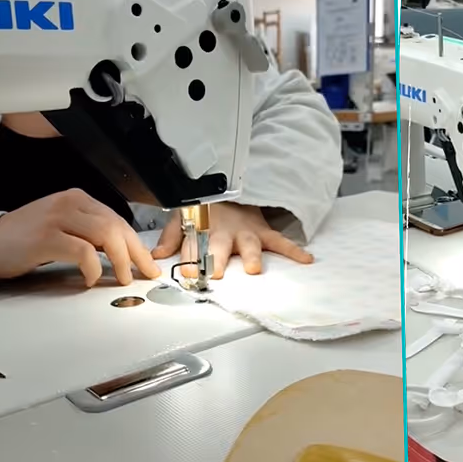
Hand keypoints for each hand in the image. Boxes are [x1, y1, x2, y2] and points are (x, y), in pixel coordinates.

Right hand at [0, 189, 161, 286]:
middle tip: (143, 273)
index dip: (137, 244)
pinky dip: (93, 267)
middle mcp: (70, 203)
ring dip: (120, 261)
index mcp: (78, 199)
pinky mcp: (46, 237)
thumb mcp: (64, 227)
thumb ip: (91, 234)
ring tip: (122, 278)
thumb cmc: (26, 239)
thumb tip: (125, 253)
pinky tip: (91, 278)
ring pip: (106, 235)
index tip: (148, 263)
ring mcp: (57, 218)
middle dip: (135, 253)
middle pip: (116, 226)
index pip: (118, 220)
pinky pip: (82, 251)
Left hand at [151, 202, 313, 278]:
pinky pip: (281, 242)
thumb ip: (171, 236)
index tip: (186, 274)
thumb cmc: (205, 208)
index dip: (189, 259)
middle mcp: (225, 233)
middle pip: (220, 246)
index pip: (192, 246)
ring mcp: (246, 233)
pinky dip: (294, 250)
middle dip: (218, 259)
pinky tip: (306, 259)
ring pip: (249, 245)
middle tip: (217, 272)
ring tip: (254, 269)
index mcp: (202, 230)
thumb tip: (155, 256)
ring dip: (251, 256)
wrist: (229, 188)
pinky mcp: (264, 232)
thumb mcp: (182, 216)